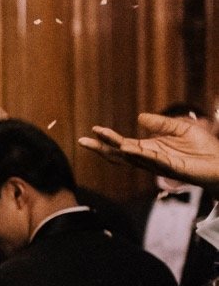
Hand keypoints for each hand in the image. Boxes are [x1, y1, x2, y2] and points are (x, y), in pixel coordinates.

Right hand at [79, 112, 218, 188]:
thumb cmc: (203, 148)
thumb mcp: (180, 128)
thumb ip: (161, 123)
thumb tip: (139, 117)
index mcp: (149, 149)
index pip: (123, 144)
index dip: (108, 138)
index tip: (93, 130)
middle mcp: (149, 158)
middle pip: (119, 154)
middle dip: (101, 148)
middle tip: (82, 141)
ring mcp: (159, 164)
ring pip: (131, 158)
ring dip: (115, 149)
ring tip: (100, 141)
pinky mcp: (172, 167)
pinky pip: (153, 161)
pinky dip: (140, 155)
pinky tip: (129, 148)